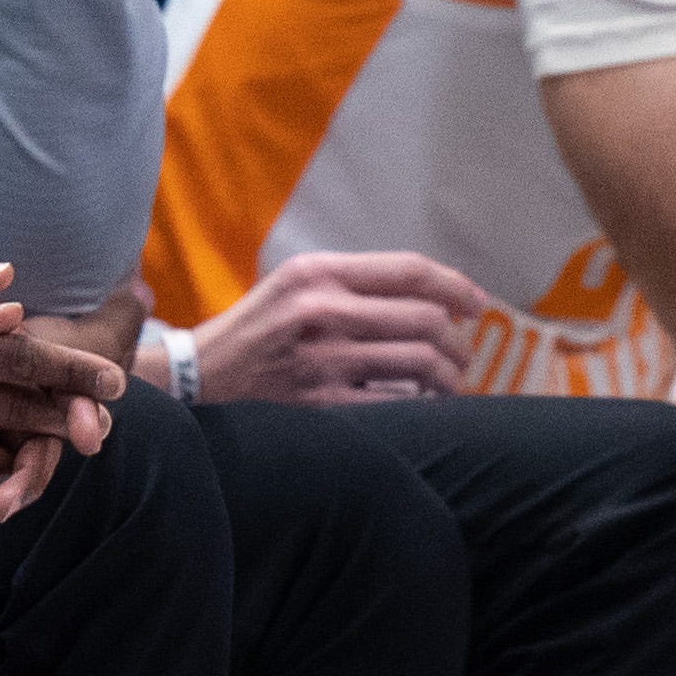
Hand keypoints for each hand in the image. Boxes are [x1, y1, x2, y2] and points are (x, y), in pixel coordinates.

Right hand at [195, 250, 489, 402]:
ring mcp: (322, 359)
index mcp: (318, 272)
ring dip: (449, 377)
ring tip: (448, 381)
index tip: (477, 304)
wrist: (199, 374)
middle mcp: (321, 310)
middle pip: (426, 319)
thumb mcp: (295, 284)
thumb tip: (433, 295)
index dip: (456, 286)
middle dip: (458, 342)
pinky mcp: (320, 401)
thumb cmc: (257, 328)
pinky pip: (396, 402)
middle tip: (461, 354)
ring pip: (420, 363)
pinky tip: (418, 403)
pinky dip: (420, 403)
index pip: (411, 271)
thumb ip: (353, 283)